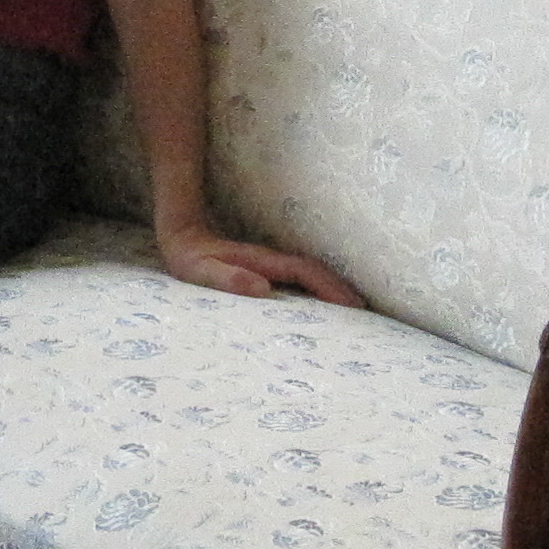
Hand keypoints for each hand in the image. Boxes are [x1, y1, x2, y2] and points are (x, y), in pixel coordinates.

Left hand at [157, 226, 364, 305]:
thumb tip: (261, 288)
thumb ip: (228, 278)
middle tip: (366, 313)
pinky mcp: (267, 269)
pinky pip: (300, 279)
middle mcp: (273, 260)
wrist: (182, 236)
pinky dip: (317, 289)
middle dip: (341, 289)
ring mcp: (271, 263)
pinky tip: (322, 306)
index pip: (305, 272)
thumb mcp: (202, 271)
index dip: (329, 287)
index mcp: (263, 262)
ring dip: (333, 289)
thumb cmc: (190, 259)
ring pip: (310, 274)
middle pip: (316, 272)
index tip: (352, 305)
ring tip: (354, 312)